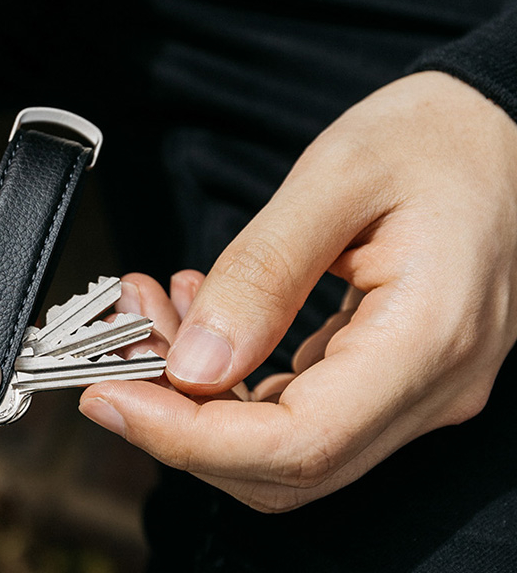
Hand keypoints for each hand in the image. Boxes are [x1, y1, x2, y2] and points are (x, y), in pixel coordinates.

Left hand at [80, 71, 516, 510]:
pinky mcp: (391, 368)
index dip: (192, 440)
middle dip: (182, 418)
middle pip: (287, 462)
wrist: (495, 128)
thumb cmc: (432, 138)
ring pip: (286, 438)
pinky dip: (235, 373)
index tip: (112, 397)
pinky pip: (302, 400)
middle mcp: (430, 385)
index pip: (299, 444)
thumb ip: (265, 271)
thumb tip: (199, 360)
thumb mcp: (335, 179)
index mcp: (426, 339)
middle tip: (113, 350)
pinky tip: (199, 313)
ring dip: (200, 392)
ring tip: (149, 311)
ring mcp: (414, 385)